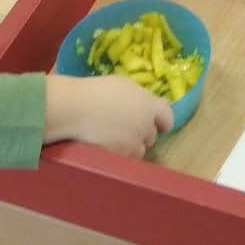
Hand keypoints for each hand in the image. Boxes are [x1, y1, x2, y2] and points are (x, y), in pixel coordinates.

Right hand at [45, 74, 171, 156]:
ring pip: (139, 149)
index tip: (154, 121)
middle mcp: (146, 128)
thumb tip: (153, 104)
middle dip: (142, 131)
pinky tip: (106, 144)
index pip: (168, 119)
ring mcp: (133, 145)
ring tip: (114, 136)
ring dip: (132, 145)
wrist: (75, 109)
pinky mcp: (120, 158)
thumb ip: (143, 97)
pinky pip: (125, 159)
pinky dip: (119, 154)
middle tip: (126, 125)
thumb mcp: (124, 84)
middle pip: (152, 135)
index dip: (161, 121)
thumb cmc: (98, 91)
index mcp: (150, 107)